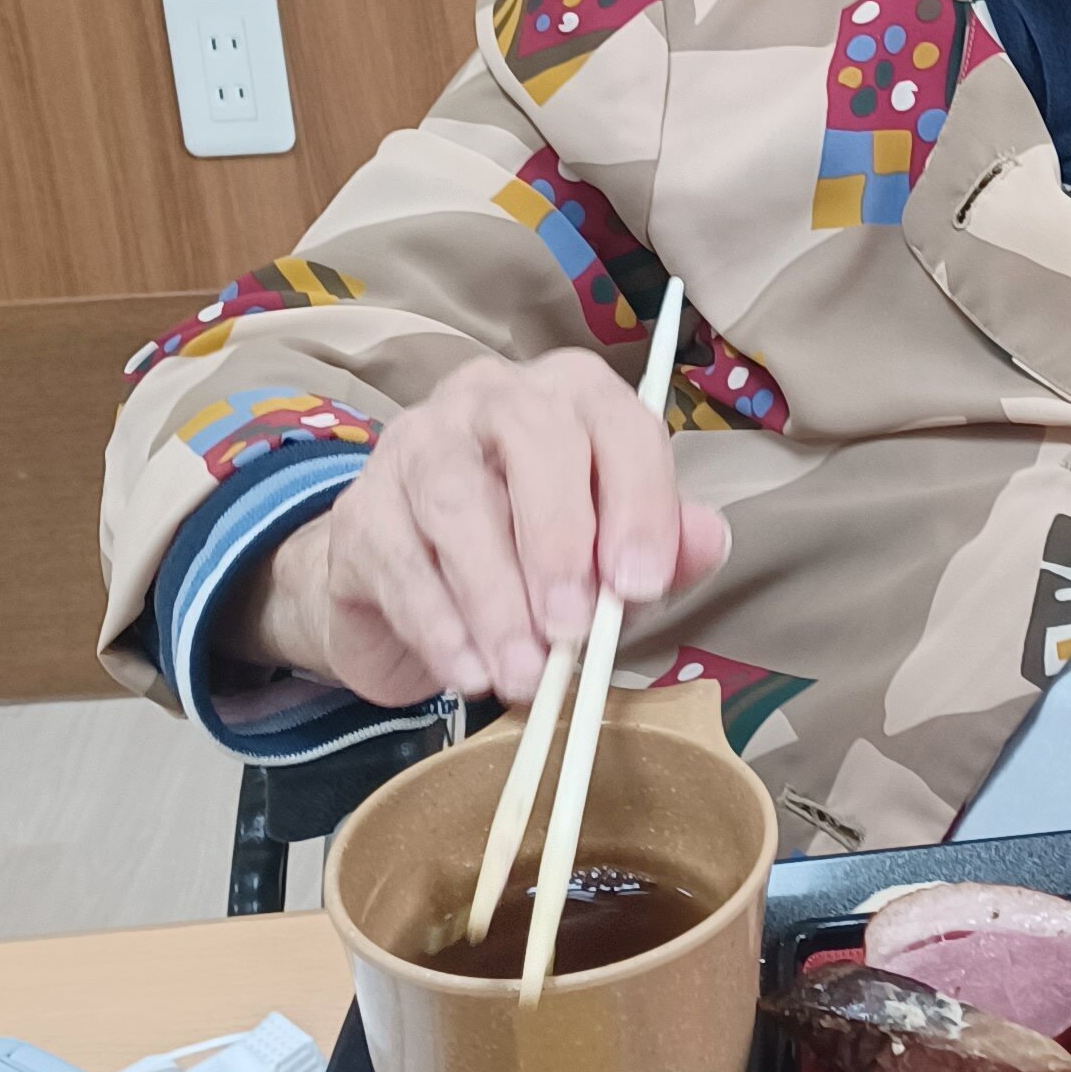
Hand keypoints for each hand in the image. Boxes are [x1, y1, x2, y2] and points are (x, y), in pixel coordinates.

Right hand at [232, 350, 730, 712]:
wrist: (409, 585)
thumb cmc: (530, 556)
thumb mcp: (608, 554)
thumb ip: (663, 547)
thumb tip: (708, 540)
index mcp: (569, 396)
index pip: (617, 423)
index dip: (637, 503)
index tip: (639, 586)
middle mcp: (491, 398)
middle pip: (532, 439)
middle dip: (559, 541)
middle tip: (573, 631)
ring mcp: (417, 443)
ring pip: (455, 499)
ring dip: (496, 597)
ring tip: (525, 675)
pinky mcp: (362, 507)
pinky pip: (399, 559)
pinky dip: (439, 624)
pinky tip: (469, 672)